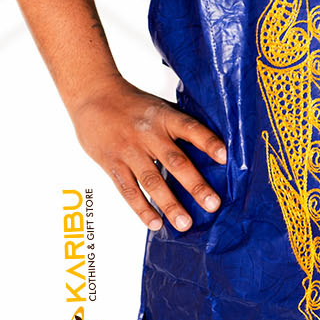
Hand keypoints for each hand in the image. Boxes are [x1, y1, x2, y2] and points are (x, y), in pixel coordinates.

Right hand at [71, 80, 226, 231]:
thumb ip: (179, 127)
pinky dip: (141, 208)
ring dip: (170, 204)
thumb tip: (211, 152)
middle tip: (212, 205)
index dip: (208, 142)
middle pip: (175, 161)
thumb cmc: (132, 104)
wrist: (94, 95)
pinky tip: (155, 223)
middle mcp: (149, 134)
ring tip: (185, 223)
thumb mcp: (159, 107)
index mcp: (165, 117)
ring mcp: (129, 150)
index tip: (225, 157)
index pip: (191, 129)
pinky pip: (128, 190)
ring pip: (152, 181)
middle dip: (195, 185)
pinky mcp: (112, 163)